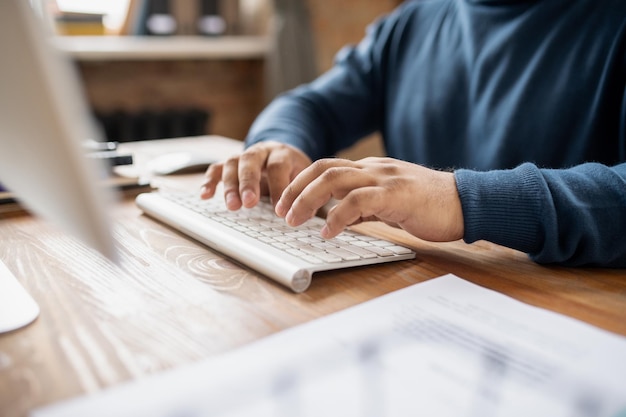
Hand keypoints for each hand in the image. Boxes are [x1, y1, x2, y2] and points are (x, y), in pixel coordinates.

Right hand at [200, 141, 311, 209]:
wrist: (285, 155)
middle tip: (249, 203)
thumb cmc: (295, 172)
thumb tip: (300, 215)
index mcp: (281, 153)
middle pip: (250, 161)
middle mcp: (261, 151)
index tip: (279, 210)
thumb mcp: (304, 178)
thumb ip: (303, 194)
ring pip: (232, 163)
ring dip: (230, 185)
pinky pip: (216, 169)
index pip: (278, 166)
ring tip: (233, 207)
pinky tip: (205, 195)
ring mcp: (243, 156)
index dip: (278, 187)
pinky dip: (209, 181)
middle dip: (249, 182)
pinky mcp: (230, 164)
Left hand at [275, 157, 463, 241]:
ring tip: (293, 221)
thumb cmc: (430, 206)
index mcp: (370, 170)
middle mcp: (373, 169)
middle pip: (323, 168)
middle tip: (280, 212)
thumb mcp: (390, 204)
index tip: (285, 203)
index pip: (327, 167)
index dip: (301, 183)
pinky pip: (359, 201)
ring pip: (335, 179)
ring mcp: (384, 178)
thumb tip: (341, 218)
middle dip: (296, 189)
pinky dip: (338, 216)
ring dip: (308, 199)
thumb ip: (366, 206)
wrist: (466, 202)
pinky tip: (327, 232)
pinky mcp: (396, 194)